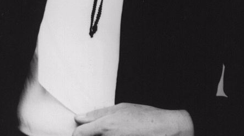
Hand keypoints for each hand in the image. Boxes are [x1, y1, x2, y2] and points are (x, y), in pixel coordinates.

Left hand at [73, 102, 193, 135]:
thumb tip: (78, 118)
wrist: (166, 130)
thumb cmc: (145, 117)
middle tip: (98, 132)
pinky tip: (121, 134)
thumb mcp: (121, 109)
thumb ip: (97, 114)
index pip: (78, 134)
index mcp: (106, 126)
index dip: (77, 133)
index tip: (80, 132)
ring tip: (115, 132)